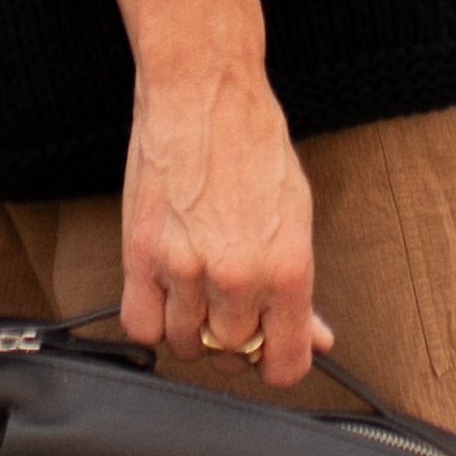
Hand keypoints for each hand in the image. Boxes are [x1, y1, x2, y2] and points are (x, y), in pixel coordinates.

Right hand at [120, 46, 328, 387]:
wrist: (203, 91)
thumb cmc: (253, 142)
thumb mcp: (297, 215)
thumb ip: (302, 287)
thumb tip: (315, 335)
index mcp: (288, 267)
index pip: (285, 362)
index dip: (278, 364)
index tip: (270, 355)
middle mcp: (238, 276)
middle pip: (231, 355)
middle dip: (234, 341)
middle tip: (233, 308)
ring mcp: (185, 268)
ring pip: (185, 344)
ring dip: (193, 330)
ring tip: (199, 295)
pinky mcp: (141, 254)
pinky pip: (140, 325)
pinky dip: (153, 322)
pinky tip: (167, 297)